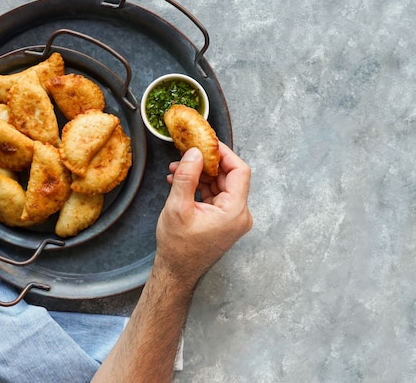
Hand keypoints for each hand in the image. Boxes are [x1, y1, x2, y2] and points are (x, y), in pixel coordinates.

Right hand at [155, 141, 252, 287]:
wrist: (176, 272)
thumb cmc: (178, 247)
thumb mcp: (178, 207)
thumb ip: (188, 176)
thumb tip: (194, 152)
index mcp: (235, 211)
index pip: (239, 171)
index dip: (224, 153)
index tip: (207, 143)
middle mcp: (239, 214)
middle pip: (229, 176)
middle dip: (206, 163)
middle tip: (186, 153)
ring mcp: (232, 218)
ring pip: (220, 184)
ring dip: (199, 174)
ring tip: (176, 169)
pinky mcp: (222, 220)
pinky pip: (214, 195)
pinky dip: (199, 186)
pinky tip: (180, 181)